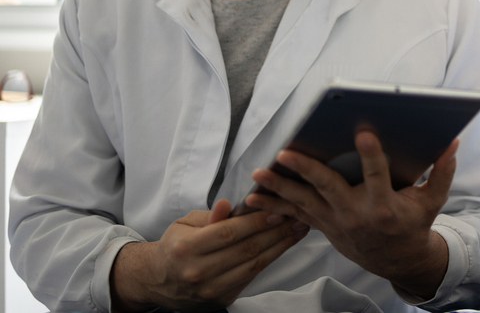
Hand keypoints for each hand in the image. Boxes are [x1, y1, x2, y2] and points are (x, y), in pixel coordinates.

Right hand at [110, 199, 307, 312]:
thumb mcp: (185, 224)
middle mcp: (198, 271)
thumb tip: (228, 204)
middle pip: (246, 250)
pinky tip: (283, 245)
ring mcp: (210, 289)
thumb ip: (210, 216)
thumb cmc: (175, 245)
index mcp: (187, 248)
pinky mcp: (221, 299)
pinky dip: (269, 260)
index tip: (279, 209)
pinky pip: (250, 277)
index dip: (257, 221)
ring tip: (298, 230)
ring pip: (253, 266)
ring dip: (280, 247)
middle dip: (276, 232)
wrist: (157, 280)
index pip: (229, 233)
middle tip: (298, 217)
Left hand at [246, 131, 457, 299]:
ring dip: (279, 188)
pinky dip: (273, 206)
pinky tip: (252, 198)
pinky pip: (294, 214)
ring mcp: (336, 222)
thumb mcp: (433, 200)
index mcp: (385, 205)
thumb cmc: (414, 223)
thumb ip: (442, 171)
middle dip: (306, 169)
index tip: (364, 133)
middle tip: (287, 152)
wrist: (395, 260)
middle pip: (328, 187)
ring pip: (303, 201)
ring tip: (258, 173)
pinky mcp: (322, 225)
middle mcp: (356, 214)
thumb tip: (453, 142)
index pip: (377, 176)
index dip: (371, 155)